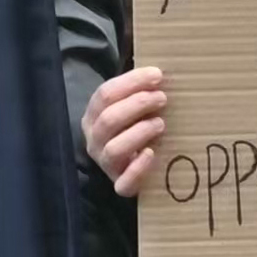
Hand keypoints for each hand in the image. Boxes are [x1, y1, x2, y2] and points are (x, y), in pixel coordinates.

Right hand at [83, 67, 168, 197]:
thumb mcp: (130, 107)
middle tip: (162, 98)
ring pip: (115, 148)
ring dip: (139, 132)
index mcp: (93, 115)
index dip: (132, 82)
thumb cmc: (133, 127)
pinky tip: (152, 154)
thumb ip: (138, 91)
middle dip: (138, 104)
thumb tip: (160, 72)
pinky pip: (124, 183)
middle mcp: (94, 140)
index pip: (105, 94)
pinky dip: (138, 169)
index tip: (157, 75)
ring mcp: (105, 164)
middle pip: (109, 119)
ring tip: (160, 123)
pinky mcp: (120, 185)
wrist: (128, 165)